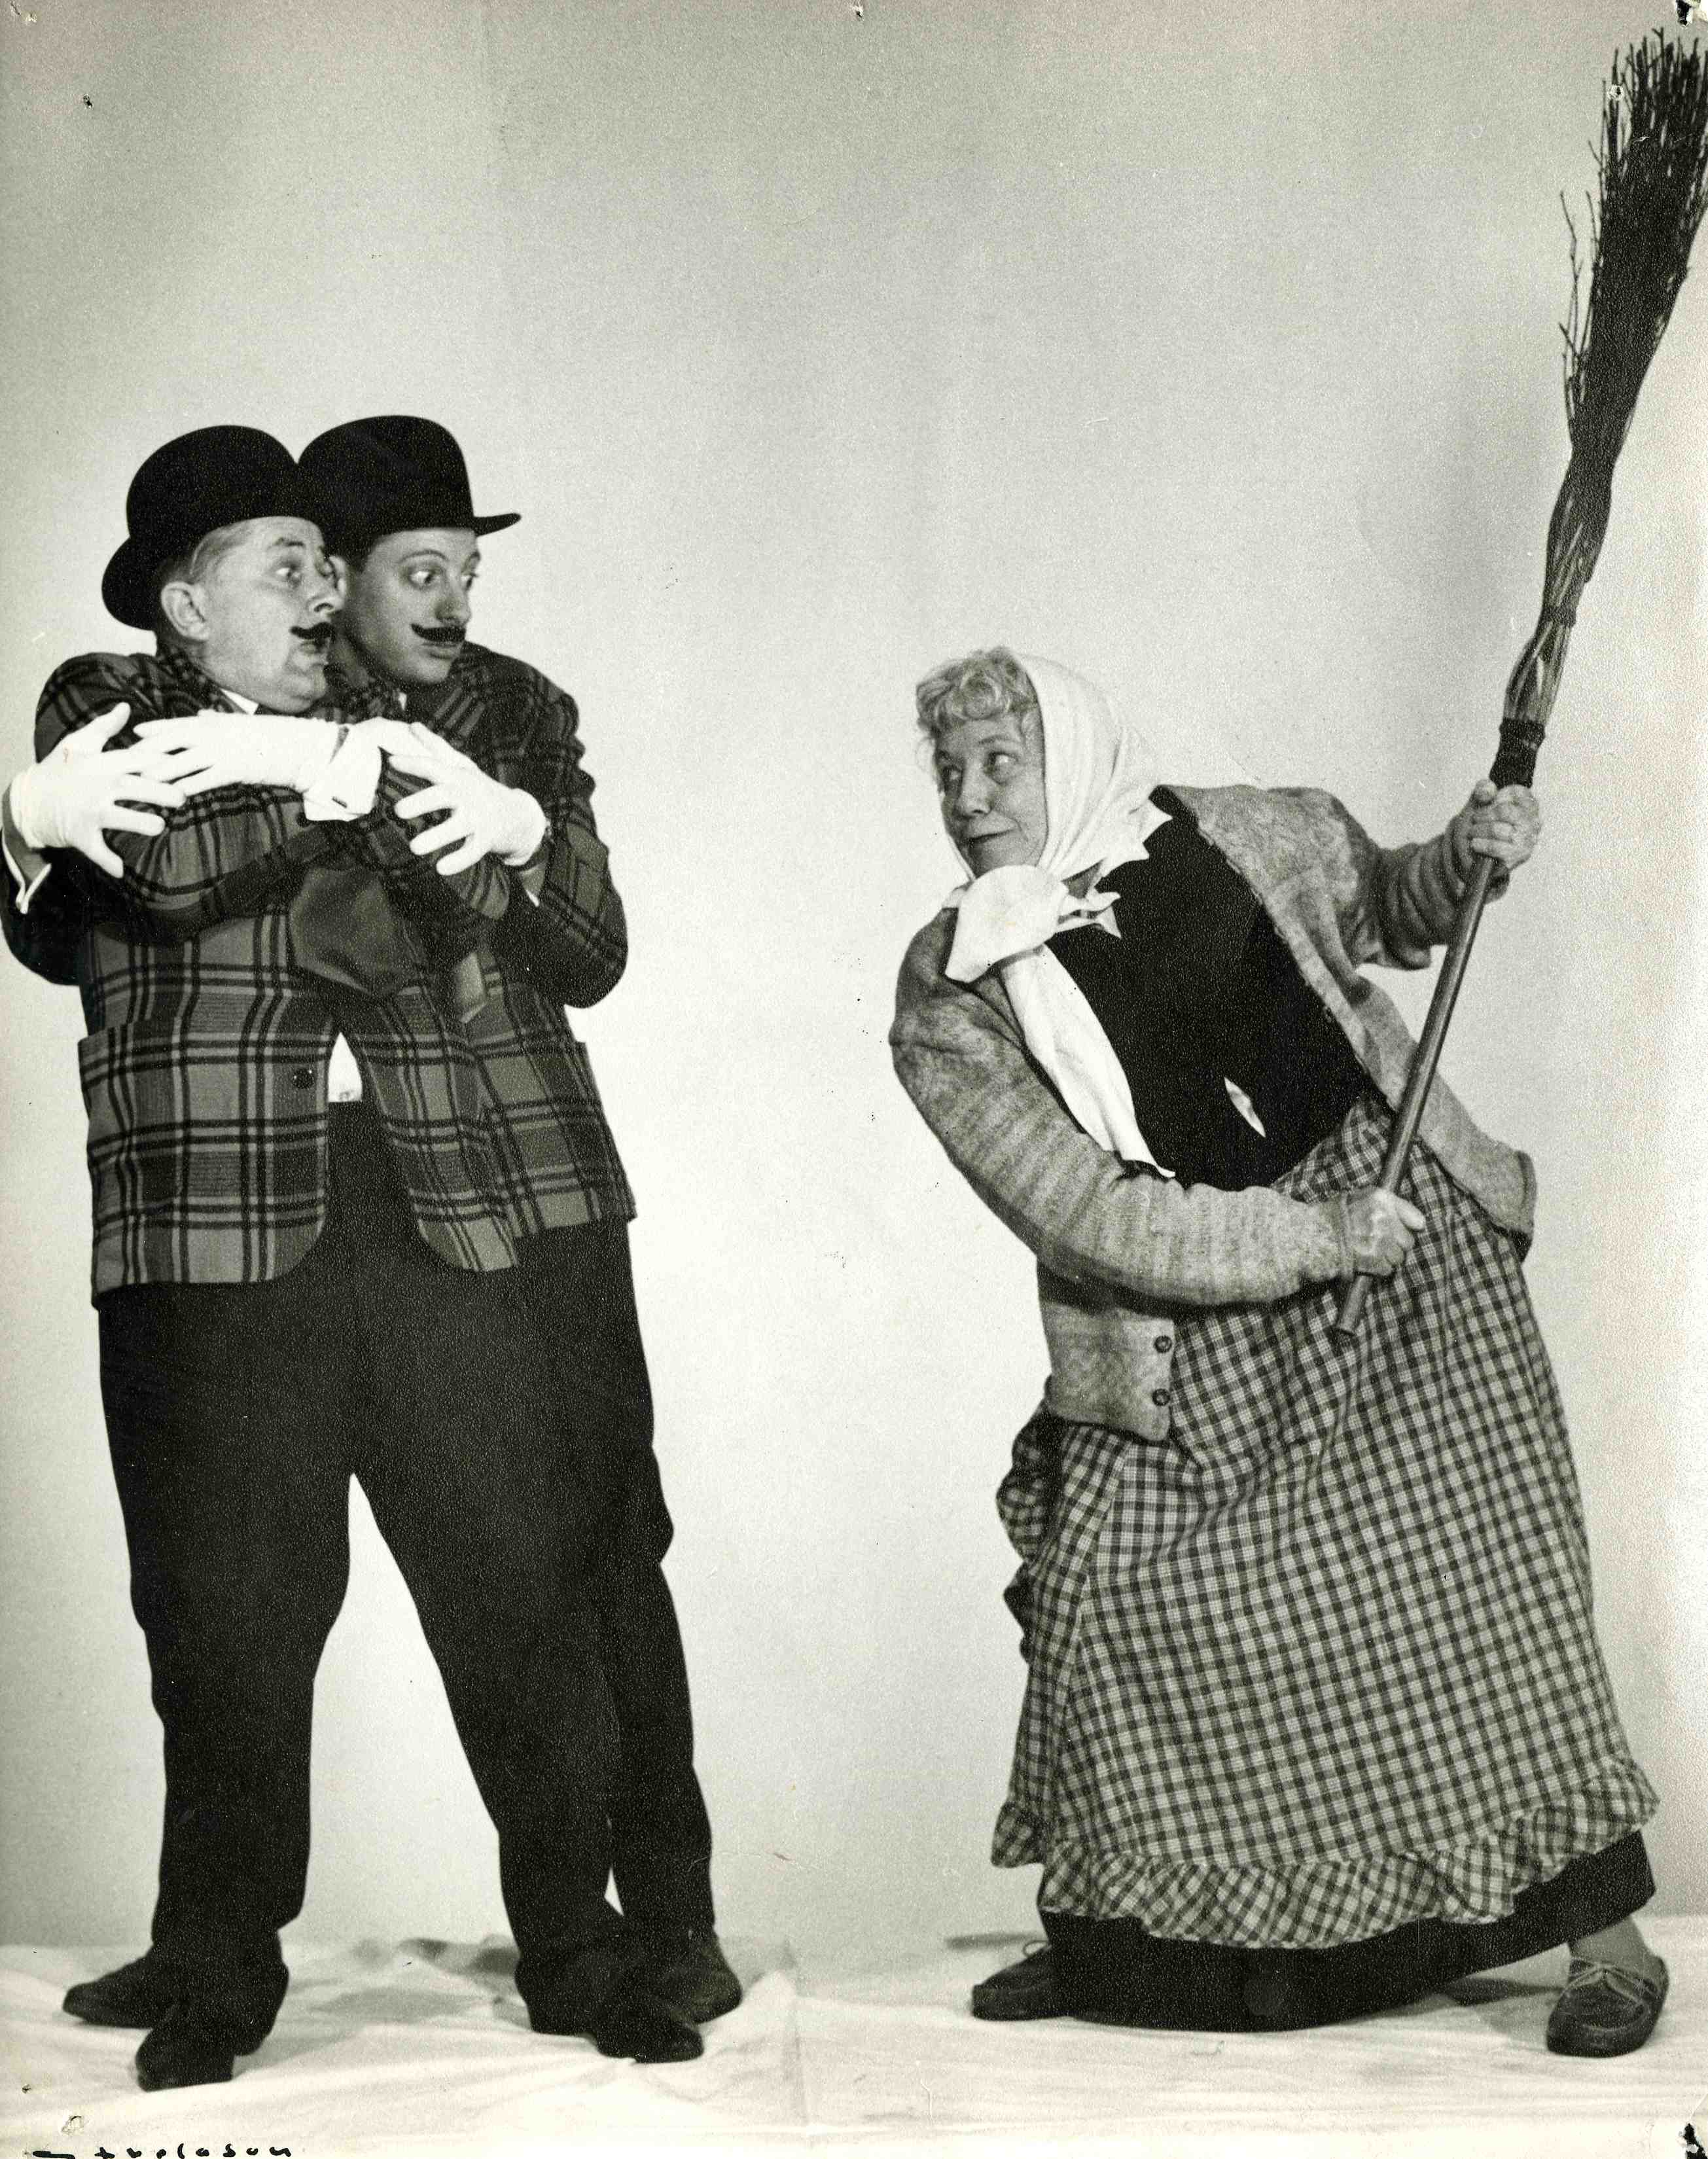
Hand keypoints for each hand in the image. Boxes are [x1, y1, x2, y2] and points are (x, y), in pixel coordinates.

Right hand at [7, 705, 194, 875]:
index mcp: (102, 763)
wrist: (29, 799)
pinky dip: (108, 861)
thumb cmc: (60, 769)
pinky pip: (96, 849)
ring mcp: (89, 810)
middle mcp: (98, 786)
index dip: (164, 761)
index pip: (138, 759)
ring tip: (159, 826)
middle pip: (135, 787)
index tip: (185, 763)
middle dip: (162, 792)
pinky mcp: (79, 833)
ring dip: (142, 823)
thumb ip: (106, 727)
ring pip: (120, 817)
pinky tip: (122, 870)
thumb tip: (126, 707)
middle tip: (182, 798)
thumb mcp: (79, 743)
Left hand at [135, 711, 343, 795]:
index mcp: (214, 723)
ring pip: (183, 762)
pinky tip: (174, 795)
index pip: (178, 724)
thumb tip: (204, 715)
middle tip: (128, 761)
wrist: (297, 747)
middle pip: (173, 742)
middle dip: (149, 751)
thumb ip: (219, 719)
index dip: (155, 729)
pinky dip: (188, 786)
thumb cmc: (270, 736)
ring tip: (143, 781)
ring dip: (161, 772)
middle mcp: (213, 734)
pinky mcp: (233, 770)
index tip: (135, 733)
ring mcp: (222, 752)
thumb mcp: (241, 723)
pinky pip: (205, 779)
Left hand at [387, 722, 546, 875]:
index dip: (414, 763)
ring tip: (413, 847)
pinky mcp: (487, 839)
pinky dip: (458, 861)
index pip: (434, 766)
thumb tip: (413, 725)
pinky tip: (440, 868)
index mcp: (457, 777)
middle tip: (399, 811)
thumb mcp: (461, 766)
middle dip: (422, 802)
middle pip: (444, 796)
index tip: (392, 761)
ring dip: (436, 837)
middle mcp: (467, 795)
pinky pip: (472, 852)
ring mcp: (479, 818)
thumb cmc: (479, 788)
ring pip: (457, 827)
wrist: (518, 815)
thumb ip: (436, 748)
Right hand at [1340, 1189, 1425, 1276]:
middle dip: (1398, 1244)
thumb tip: (1420, 1224)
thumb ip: (1392, 1204)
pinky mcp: (1373, 1260)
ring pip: (1399, 1258)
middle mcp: (1384, 1220)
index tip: (1406, 1229)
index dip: (1412, 1226)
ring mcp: (1380, 1242)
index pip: (1417, 1219)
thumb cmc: (1340, 1215)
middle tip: (1382, 1242)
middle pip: (1408, 1242)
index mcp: (1382, 1200)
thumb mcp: (1364, 1197)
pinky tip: (1367, 1260)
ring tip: (1372, 1251)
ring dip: (1388, 1258)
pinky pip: (1387, 1269)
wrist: (1317, 1235)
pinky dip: (1379, 1268)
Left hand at [1445, 780, 1539, 889]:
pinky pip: (1496, 848)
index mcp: (1529, 804)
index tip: (1488, 804)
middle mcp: (1533, 821)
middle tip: (1474, 819)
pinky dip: (1481, 844)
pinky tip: (1475, 843)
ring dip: (1478, 830)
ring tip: (1472, 832)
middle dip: (1483, 815)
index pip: (1517, 792)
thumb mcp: (1480, 801)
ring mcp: (1528, 840)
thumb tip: (1488, 791)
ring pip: (1497, 830)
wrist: (1477, 851)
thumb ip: (1483, 789)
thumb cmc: (1483, 822)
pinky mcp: (1519, 856)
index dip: (1497, 797)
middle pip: (1505, 811)